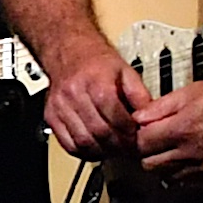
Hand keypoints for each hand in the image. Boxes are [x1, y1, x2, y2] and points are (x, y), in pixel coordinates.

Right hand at [32, 39, 136, 158]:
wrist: (68, 51)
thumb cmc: (96, 61)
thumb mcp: (125, 71)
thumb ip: (140, 94)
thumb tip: (151, 117)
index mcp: (97, 83)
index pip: (117, 119)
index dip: (130, 135)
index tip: (138, 140)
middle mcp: (75, 95)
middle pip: (100, 133)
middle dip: (118, 146)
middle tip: (128, 150)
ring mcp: (61, 107)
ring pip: (83, 142)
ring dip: (102, 151)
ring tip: (113, 150)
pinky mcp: (51, 116)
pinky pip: (67, 144)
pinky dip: (83, 152)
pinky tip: (95, 148)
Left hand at [133, 72, 202, 182]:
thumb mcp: (197, 89)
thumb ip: (163, 106)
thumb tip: (139, 117)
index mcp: (182, 128)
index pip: (140, 143)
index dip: (137, 136)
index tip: (142, 130)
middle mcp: (191, 153)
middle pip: (148, 164)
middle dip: (146, 153)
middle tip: (154, 141)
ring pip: (166, 177)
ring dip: (163, 165)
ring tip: (171, 150)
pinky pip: (189, 183)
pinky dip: (183, 174)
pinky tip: (189, 159)